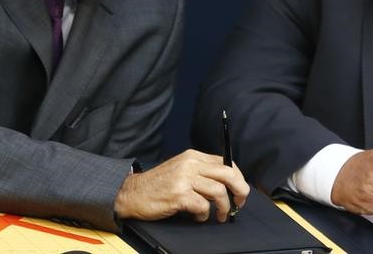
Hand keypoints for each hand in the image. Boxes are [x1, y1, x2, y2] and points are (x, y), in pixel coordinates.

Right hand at [114, 149, 249, 222]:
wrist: (132, 192)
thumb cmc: (159, 184)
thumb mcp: (181, 169)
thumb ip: (201, 171)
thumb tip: (227, 183)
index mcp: (194, 156)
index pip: (226, 162)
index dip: (238, 177)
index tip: (240, 190)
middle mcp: (190, 164)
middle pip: (228, 174)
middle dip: (240, 190)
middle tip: (239, 203)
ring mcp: (184, 179)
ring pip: (218, 191)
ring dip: (223, 207)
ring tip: (220, 216)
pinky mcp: (178, 195)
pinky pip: (202, 206)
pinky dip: (204, 214)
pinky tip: (198, 216)